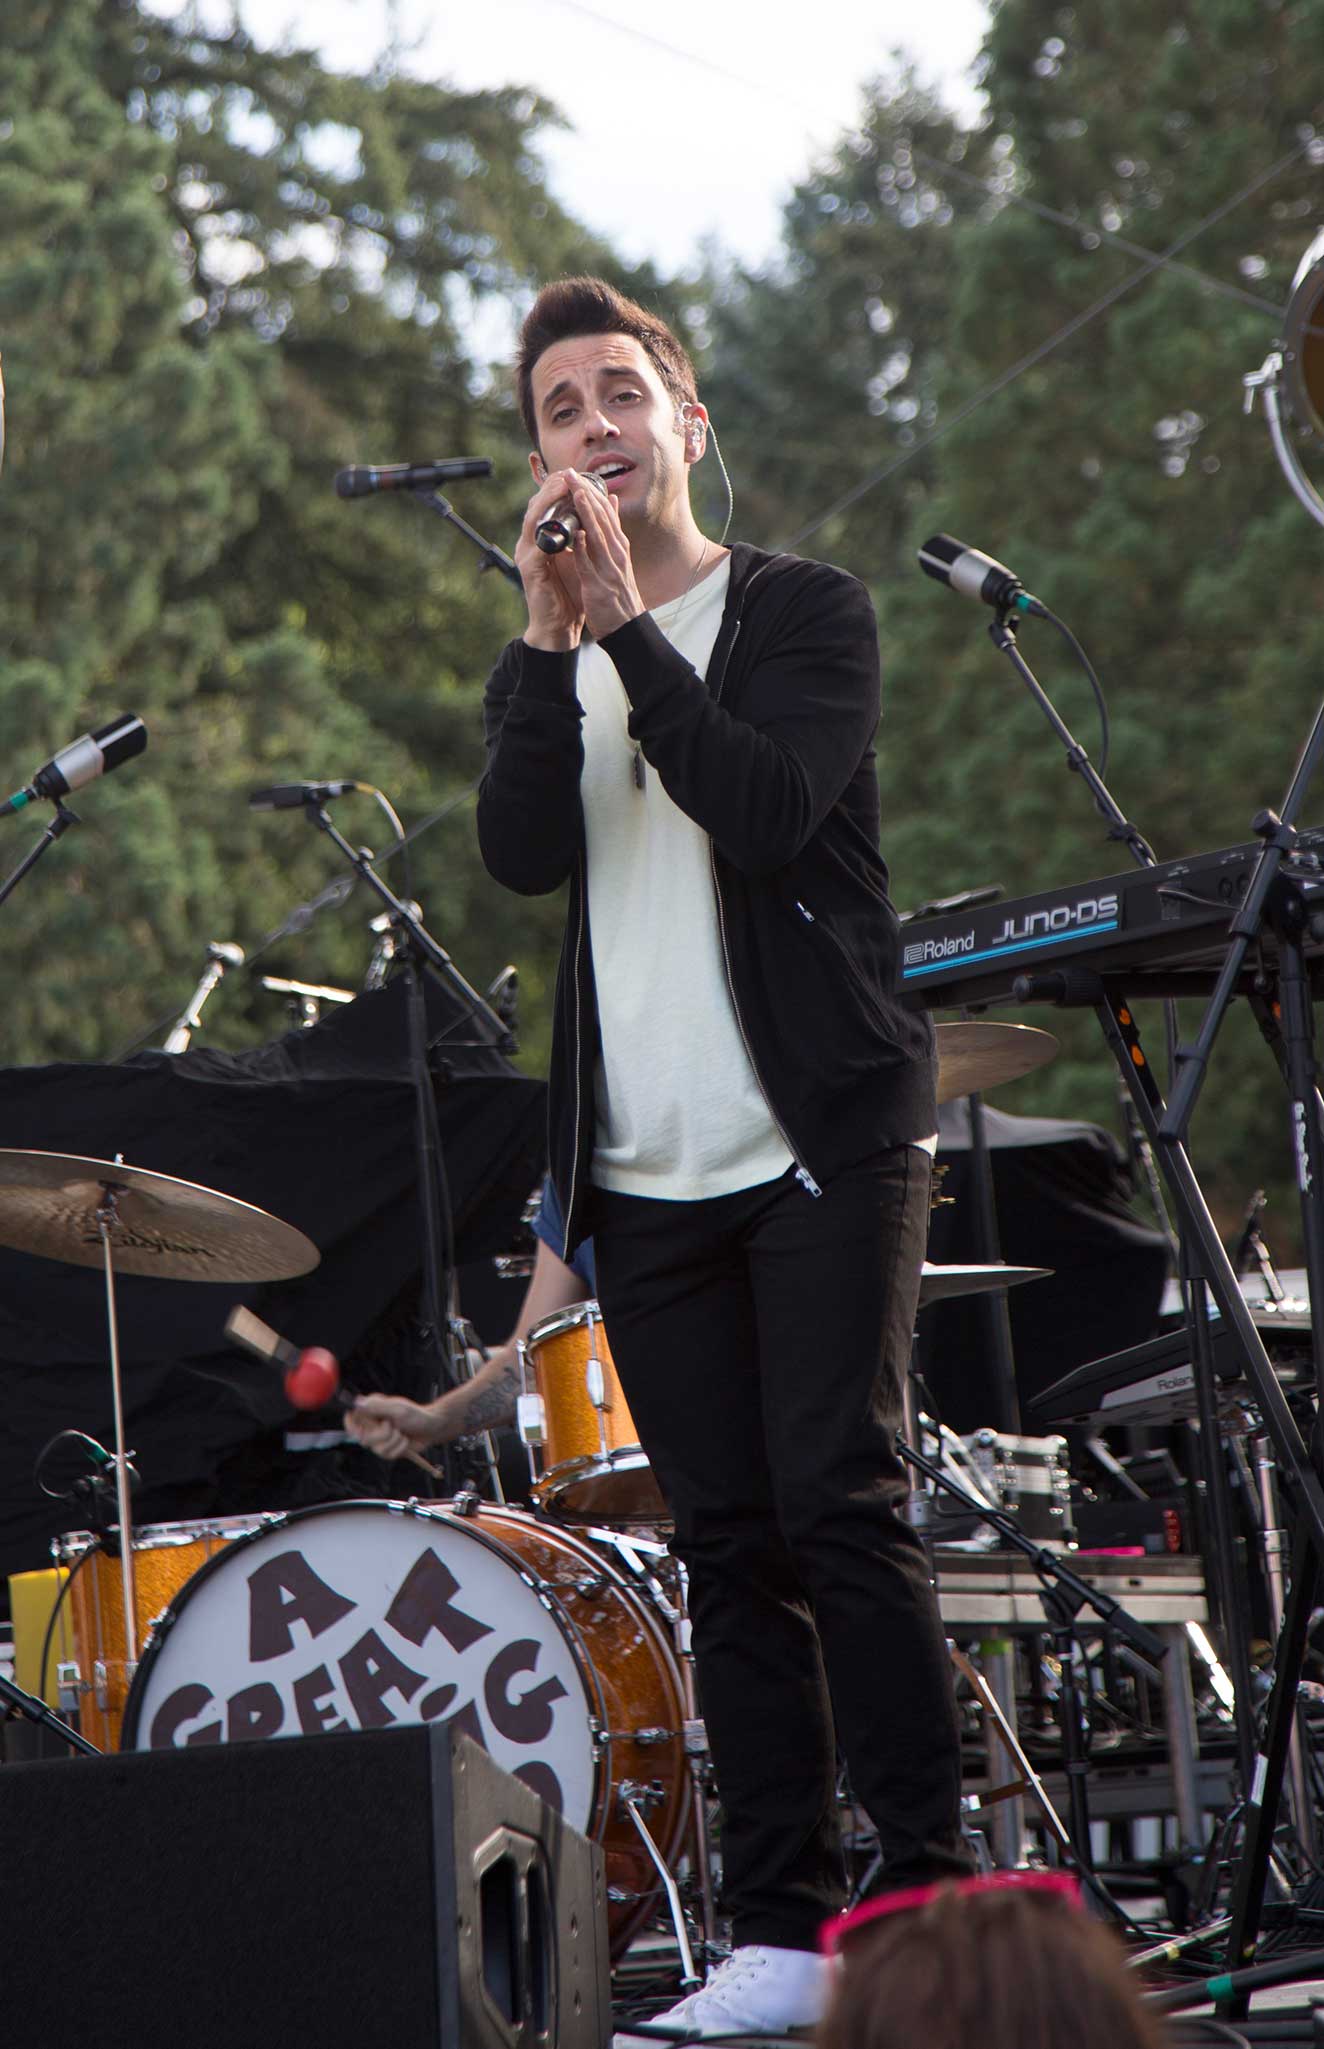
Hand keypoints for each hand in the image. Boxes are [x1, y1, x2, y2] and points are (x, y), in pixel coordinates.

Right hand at [347, 1391, 452, 1458]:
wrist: (431, 1429)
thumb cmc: (416, 1415)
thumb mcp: (397, 1409)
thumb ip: (376, 1407)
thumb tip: (357, 1403)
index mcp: (371, 1411)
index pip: (351, 1419)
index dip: (350, 1426)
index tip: (359, 1429)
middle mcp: (372, 1426)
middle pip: (362, 1438)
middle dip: (380, 1434)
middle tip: (391, 1425)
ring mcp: (379, 1439)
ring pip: (375, 1448)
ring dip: (392, 1441)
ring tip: (401, 1433)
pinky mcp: (388, 1450)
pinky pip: (386, 1455)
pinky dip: (399, 1448)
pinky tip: (405, 1441)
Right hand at [515, 471, 587, 651]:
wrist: (559, 626)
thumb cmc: (569, 594)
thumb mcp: (579, 557)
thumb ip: (585, 532)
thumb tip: (600, 506)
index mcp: (541, 540)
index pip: (544, 505)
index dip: (556, 487)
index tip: (573, 473)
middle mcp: (530, 544)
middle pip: (536, 506)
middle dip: (551, 488)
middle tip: (567, 473)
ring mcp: (527, 556)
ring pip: (533, 519)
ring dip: (547, 502)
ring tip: (563, 486)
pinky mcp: (530, 570)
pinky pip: (540, 545)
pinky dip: (551, 532)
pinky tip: (564, 523)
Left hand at [564, 471, 645, 638]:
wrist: (626, 626)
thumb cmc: (618, 592)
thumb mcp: (618, 556)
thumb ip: (612, 529)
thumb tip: (611, 500)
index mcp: (618, 545)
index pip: (605, 511)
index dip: (591, 491)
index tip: (576, 474)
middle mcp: (616, 553)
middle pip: (601, 517)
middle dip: (586, 493)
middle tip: (571, 473)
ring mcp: (608, 569)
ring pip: (597, 535)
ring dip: (586, 513)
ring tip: (575, 492)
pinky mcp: (599, 586)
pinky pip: (589, 565)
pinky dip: (583, 549)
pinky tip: (576, 535)